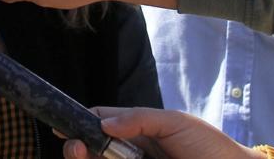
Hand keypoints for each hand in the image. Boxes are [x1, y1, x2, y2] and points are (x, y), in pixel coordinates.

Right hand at [61, 107, 262, 158]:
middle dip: (77, 148)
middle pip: (92, 151)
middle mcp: (131, 154)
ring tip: (84, 154)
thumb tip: (103, 124)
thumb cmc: (209, 146)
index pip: (100, 123)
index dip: (80, 123)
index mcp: (136, 132)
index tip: (65, 126)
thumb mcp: (174, 122)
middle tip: (76, 147)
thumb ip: (139, 119)